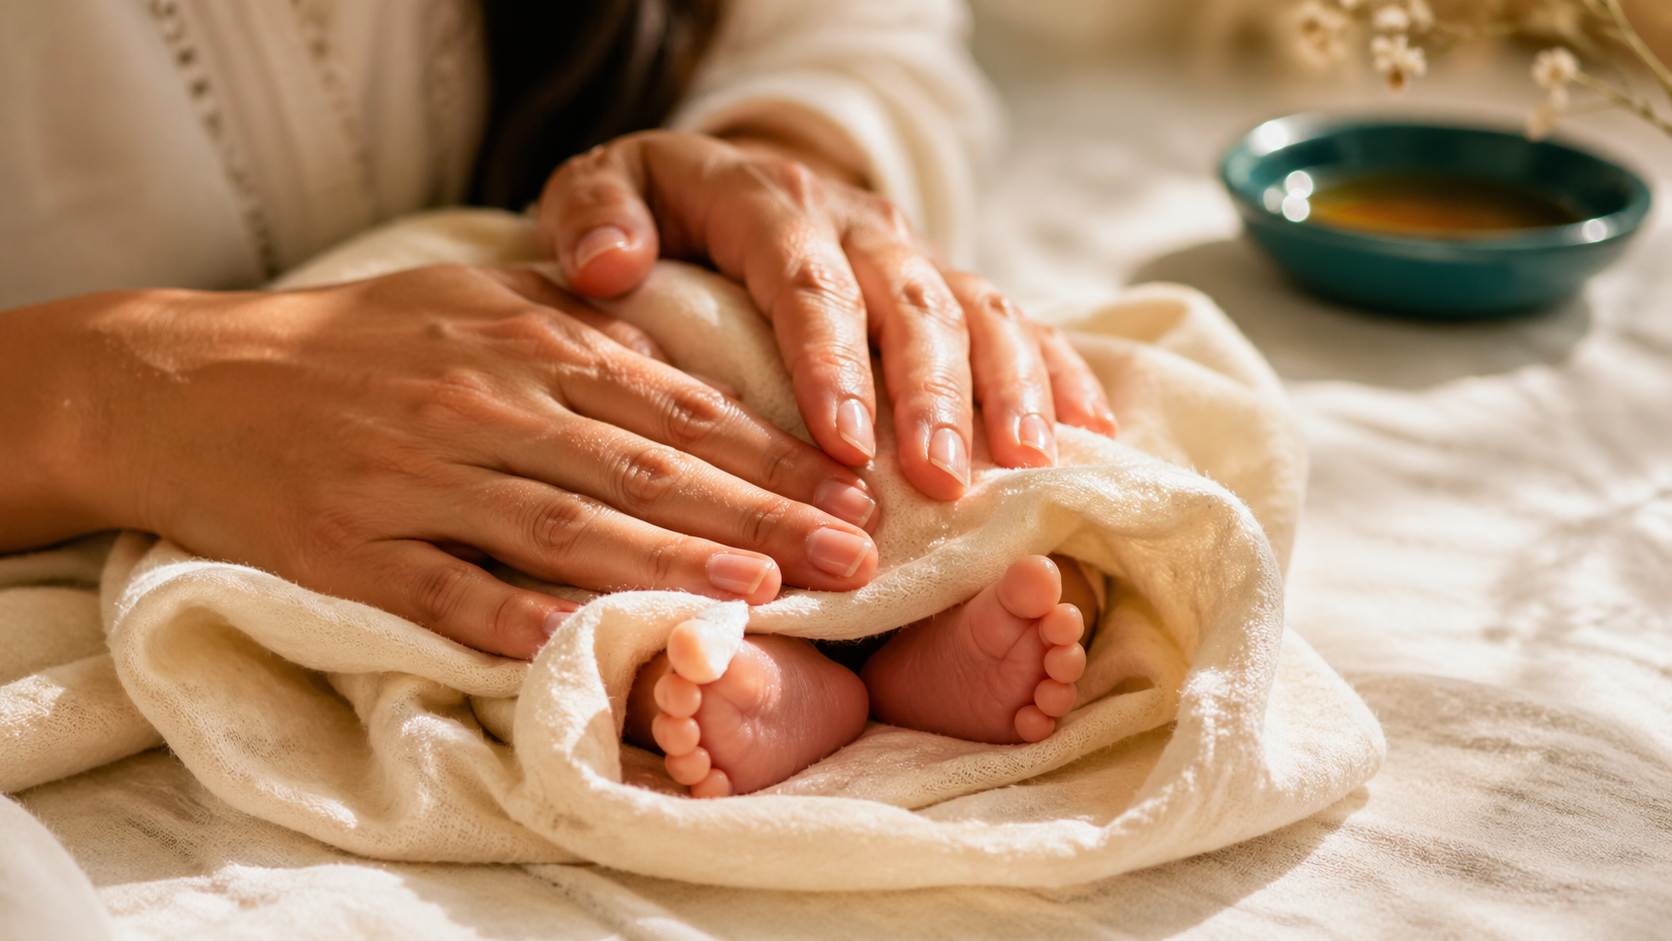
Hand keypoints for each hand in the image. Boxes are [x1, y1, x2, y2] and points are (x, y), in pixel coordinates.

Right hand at [4, 266, 880, 658]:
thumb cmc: (354, 343)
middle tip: (850, 555)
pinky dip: (520, 618)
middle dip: (756, 513)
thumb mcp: (472, 295)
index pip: (672, 402)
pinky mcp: (350, 547)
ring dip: (668, 561)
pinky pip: (449, 591)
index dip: (767, 449)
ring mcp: (414, 478)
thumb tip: (683, 345)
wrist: (187, 380)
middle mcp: (481, 405)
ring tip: (762, 593)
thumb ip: (577, 319)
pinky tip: (592, 642)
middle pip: (642, 466)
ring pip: (562, 526)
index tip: (846, 488)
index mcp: (520, 341)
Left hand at [535, 130, 1117, 501]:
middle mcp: (856, 221)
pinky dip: (1058, 371)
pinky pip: (1019, 317)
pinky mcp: (949, 280)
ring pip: (976, 308)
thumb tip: (605, 264)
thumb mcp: (606, 188)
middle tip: (941, 479)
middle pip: (907, 301)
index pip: (804, 279)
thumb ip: (594, 213)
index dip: (829, 358)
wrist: (730, 173)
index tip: (841, 440)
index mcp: (770, 200)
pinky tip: (1088, 434)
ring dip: (1007, 387)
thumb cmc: (659, 208)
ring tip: (1026, 464)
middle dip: (932, 391)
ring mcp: (913, 251)